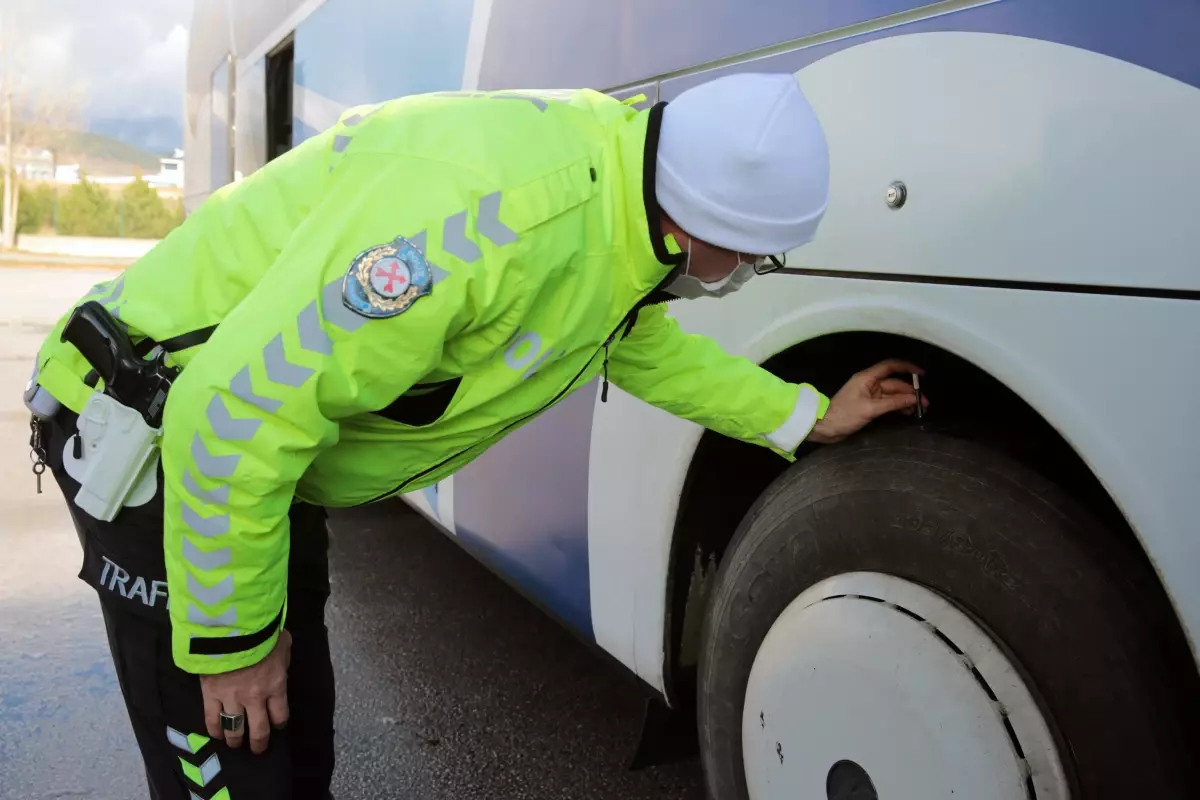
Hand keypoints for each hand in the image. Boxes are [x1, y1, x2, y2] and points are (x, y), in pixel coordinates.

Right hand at [200, 628, 291, 753]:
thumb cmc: (261, 632)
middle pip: (259, 730)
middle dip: (259, 742)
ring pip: (235, 729)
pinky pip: (212, 719)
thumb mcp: (283, 644)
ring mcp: (232, 699)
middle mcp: (256, 698)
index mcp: (276, 686)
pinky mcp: (211, 695)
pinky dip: (215, 730)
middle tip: (258, 748)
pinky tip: (217, 735)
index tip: (276, 725)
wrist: (232, 628)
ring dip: (236, 740)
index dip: (279, 723)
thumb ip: (282, 660)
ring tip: (236, 744)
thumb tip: (280, 668)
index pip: (280, 714)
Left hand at [807, 359, 929, 444]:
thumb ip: (892, 403)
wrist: (825, 428)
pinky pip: (887, 403)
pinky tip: (908, 412)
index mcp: (867, 378)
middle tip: (925, 403)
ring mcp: (869, 395)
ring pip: (892, 394)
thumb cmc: (844, 415)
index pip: (890, 366)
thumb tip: (913, 398)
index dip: (907, 367)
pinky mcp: (869, 405)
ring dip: (905, 400)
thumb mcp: (870, 409)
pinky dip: (897, 406)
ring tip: (919, 409)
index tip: (922, 374)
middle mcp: (869, 383)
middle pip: (894, 383)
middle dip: (910, 391)